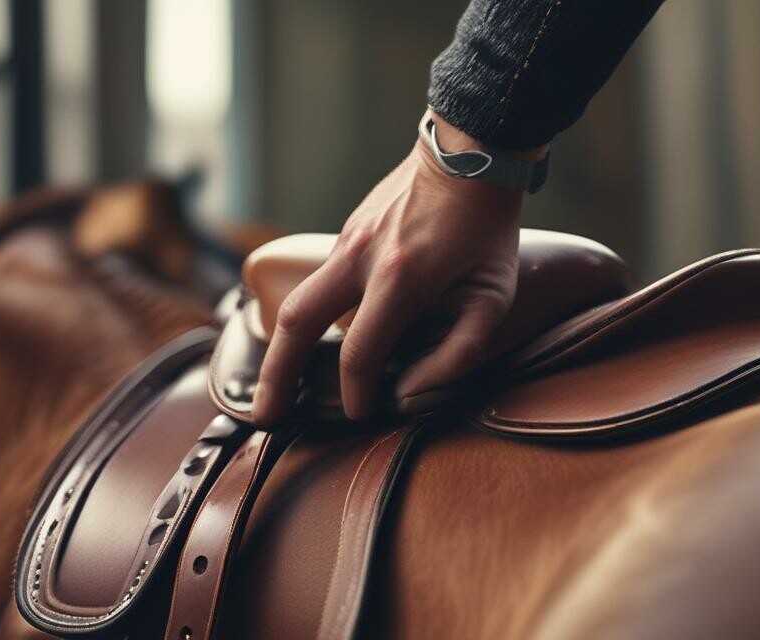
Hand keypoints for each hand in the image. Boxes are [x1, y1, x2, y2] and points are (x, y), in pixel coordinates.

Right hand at [252, 111, 541, 423]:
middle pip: (296, 323)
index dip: (355, 393)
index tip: (359, 413)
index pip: (360, 353)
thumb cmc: (487, 230)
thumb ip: (460, 350)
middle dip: (276, 375)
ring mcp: (347, 240)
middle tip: (265, 414)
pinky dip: (315, 315)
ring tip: (278, 384)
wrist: (470, 154)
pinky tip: (320, 338)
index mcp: (398, 279)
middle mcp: (360, 258)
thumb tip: (413, 389)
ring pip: (301, 301)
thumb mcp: (494, 296)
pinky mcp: (347, 232)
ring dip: (285, 347)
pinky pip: (324, 282)